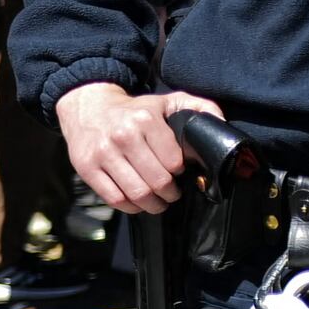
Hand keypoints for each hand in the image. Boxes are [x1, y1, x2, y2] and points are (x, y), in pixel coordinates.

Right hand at [58, 81, 220, 213]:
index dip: (181, 172)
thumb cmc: (133, 110)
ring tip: (158, 202)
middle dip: (170, 193)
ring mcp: (103, 153)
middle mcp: (123, 136)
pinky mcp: (87, 168)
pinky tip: (137, 201)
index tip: (179, 172)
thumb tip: (221, 123)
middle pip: (157, 181)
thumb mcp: (166, 101)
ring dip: (153, 205)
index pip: (173, 162)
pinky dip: (130, 207)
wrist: (87, 108)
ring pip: (137, 193)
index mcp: (145, 119)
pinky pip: (114, 199)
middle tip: (172, 193)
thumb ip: (198, 107)